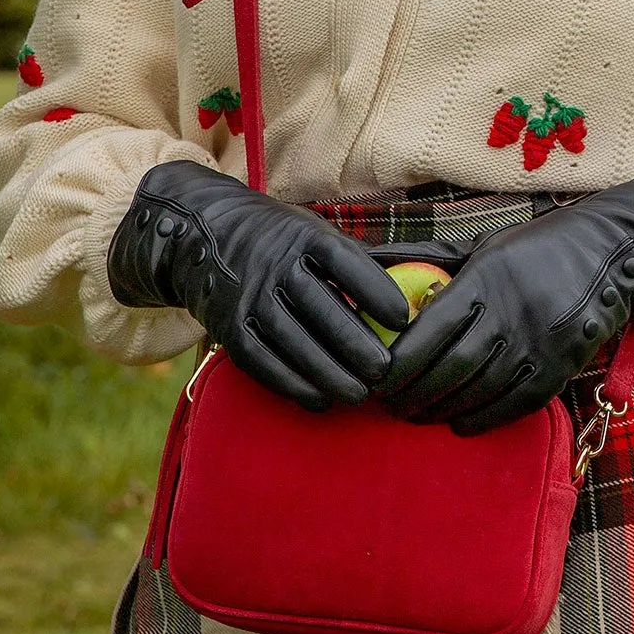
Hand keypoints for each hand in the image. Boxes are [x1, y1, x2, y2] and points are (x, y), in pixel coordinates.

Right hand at [107, 161, 411, 410]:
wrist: (204, 237)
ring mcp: (250, 298)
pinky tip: (321, 400)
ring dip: (329, 372)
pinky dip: (293, 384)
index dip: (375, 291)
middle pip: (321, 308)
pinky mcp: (230, 329)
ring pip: (294, 341)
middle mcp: (276, 265)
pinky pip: (264, 362)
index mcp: (306, 238)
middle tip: (387, 373)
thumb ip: (363, 260)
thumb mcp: (317, 233)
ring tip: (361, 394)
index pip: (345, 262)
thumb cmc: (282, 240)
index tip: (404, 319)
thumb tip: (429, 274)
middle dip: (355, 344)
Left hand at [376, 160, 633, 434]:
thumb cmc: (532, 248)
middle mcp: (512, 314)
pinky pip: (511, 407)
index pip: (430, 331)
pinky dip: (479, 420)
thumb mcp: (480, 245)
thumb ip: (424, 257)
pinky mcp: (558, 370)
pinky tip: (456, 422)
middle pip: (450, 369)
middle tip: (385, 404)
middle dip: (411, 393)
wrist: (610, 257)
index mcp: (487, 278)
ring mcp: (538, 346)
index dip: (397, 361)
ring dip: (438, 411)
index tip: (373, 375)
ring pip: (478, 392)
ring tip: (413, 415)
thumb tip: (367, 259)